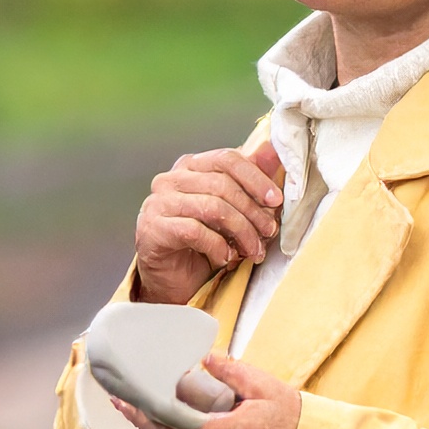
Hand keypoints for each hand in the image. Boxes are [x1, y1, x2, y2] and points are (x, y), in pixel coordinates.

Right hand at [134, 141, 283, 305]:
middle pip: (222, 184)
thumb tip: (273, 150)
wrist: (170, 278)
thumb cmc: (201, 242)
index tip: (275, 200)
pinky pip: (195, 231)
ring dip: (241, 231)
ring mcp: (158, 203)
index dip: (256, 178)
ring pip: (212, 208)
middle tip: (269, 232)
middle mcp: (170, 179)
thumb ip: (249, 180)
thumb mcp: (231, 210)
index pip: (227, 159)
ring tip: (253, 250)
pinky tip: (226, 258)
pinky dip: (217, 246)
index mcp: (190, 166)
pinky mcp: (153, 228)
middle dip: (252, 211)